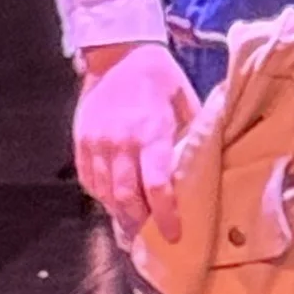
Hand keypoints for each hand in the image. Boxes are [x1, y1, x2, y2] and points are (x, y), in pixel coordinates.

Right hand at [74, 41, 200, 245]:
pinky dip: (101, 196)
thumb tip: (212, 164)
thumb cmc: (158, 77)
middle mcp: (120, 142)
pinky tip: (114, 203)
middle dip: (140, 223)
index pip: (157, 185)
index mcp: (150, 132)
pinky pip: (89, 180)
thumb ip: (194, 134)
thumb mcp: (185, 100)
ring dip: (120, 214)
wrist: (116, 54)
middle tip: (152, 239)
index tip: (174, 235)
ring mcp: (96, 143)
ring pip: (105, 193)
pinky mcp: (81, 142)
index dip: (166, 215)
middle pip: (127, 197)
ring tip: (134, 227)